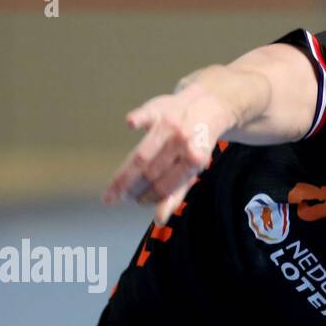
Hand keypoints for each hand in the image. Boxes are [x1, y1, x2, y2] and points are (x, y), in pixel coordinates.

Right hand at [103, 83, 236, 225]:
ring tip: (116, 188)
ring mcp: (171, 124)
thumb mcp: (192, 169)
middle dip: (131, 188)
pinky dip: (139, 119)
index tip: (136, 202)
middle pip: (149, 171)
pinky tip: (132, 124)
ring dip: (125, 174)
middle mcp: (183, 142)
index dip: (148, 198)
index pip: (165, 186)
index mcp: (195, 160)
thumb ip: (176, 193)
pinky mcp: (160, 108)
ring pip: (142, 154)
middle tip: (118, 198)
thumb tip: (160, 220)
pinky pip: (147, 114)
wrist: (209, 104)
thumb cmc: (195, 142)